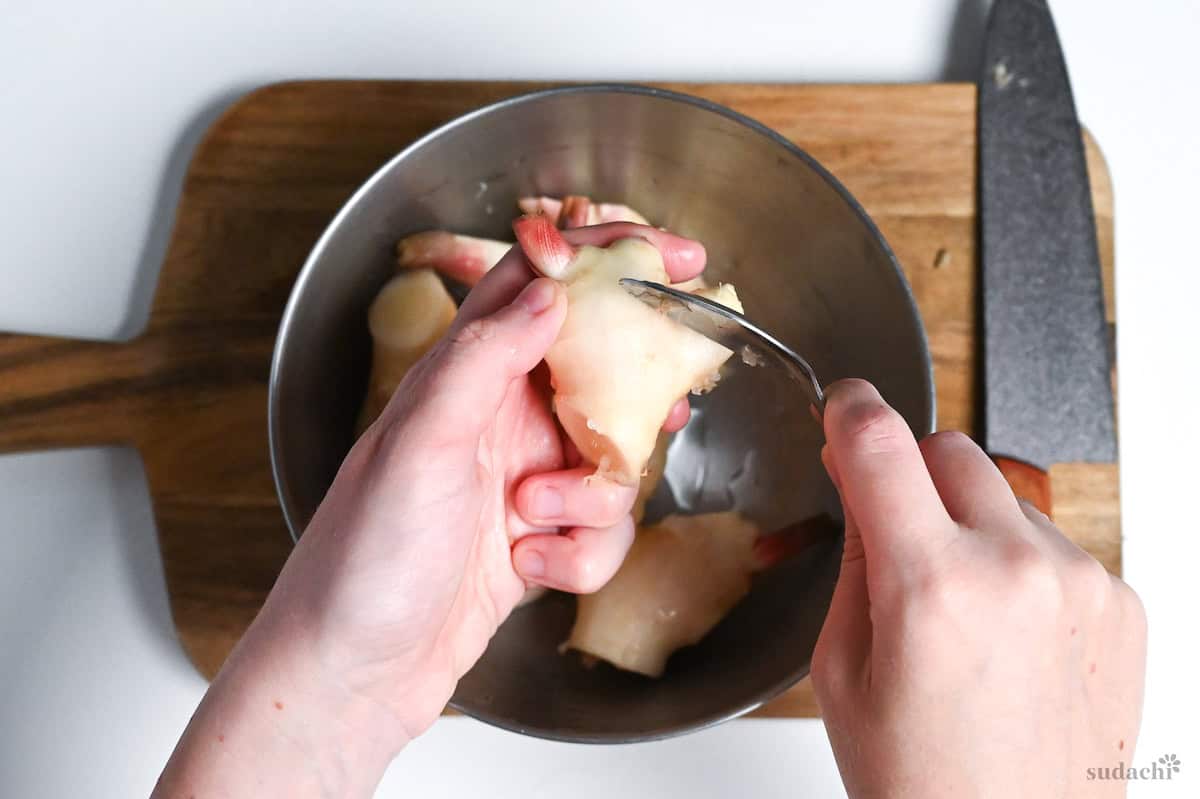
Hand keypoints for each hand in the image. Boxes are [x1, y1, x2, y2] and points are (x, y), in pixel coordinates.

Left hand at [153, 223, 705, 797]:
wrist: (350, 674)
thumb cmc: (361, 558)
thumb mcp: (418, 445)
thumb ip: (482, 361)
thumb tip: (549, 291)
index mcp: (461, 377)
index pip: (536, 286)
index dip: (603, 258)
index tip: (673, 253)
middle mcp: (496, 420)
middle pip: (596, 370)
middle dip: (638, 392)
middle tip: (674, 400)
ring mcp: (520, 481)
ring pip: (611, 461)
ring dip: (593, 500)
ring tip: (532, 522)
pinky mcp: (537, 541)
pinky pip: (601, 533)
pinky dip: (582, 555)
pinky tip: (531, 571)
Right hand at [811, 379, 1145, 797]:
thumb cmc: (923, 784)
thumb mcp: (843, 669)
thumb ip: (854, 556)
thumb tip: (859, 478)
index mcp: (931, 588)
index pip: (880, 442)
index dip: (851, 409)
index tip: (844, 406)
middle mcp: (1017, 570)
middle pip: (950, 447)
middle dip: (909, 473)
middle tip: (893, 533)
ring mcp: (1081, 584)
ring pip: (1003, 495)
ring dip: (968, 524)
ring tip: (958, 611)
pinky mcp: (1121, 602)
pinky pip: (1052, 543)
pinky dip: (1019, 565)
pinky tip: (1007, 633)